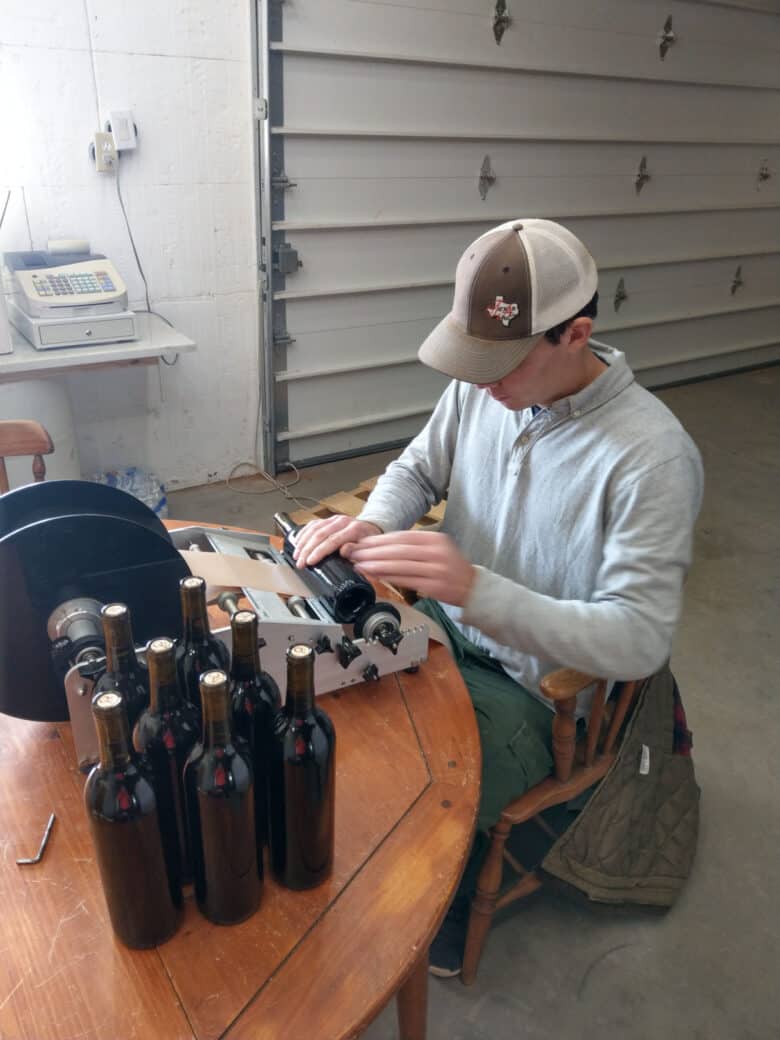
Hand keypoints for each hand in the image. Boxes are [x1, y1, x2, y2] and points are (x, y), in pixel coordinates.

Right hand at [292, 514, 382, 568]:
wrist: (370, 528)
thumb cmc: (368, 542)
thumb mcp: (367, 550)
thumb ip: (356, 551)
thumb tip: (344, 552)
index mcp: (354, 529)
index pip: (332, 540)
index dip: (319, 552)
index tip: (310, 562)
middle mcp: (343, 521)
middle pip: (320, 534)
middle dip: (307, 550)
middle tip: (300, 563)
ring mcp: (334, 519)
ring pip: (314, 528)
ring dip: (302, 543)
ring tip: (296, 556)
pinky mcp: (328, 519)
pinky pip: (312, 524)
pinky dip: (303, 533)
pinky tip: (297, 542)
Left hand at [346, 531, 476, 607]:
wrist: (474, 588)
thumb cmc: (452, 569)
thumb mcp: (437, 550)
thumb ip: (413, 547)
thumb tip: (382, 547)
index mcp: (435, 539)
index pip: (402, 537)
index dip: (379, 540)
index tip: (362, 542)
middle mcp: (437, 552)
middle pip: (398, 549)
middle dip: (373, 551)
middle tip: (354, 553)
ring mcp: (437, 569)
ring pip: (400, 565)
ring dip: (377, 565)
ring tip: (359, 564)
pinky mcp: (435, 586)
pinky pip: (407, 580)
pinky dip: (389, 578)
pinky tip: (376, 576)